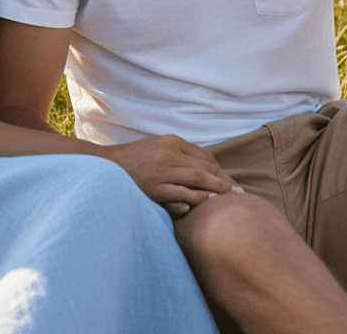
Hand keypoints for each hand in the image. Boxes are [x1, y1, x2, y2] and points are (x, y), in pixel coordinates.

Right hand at [97, 134, 243, 216]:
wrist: (106, 165)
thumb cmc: (133, 159)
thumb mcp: (157, 148)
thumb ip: (178, 155)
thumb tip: (203, 168)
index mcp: (171, 141)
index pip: (204, 156)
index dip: (221, 170)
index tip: (232, 183)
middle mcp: (168, 153)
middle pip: (204, 167)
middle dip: (224, 181)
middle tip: (240, 194)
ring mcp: (161, 170)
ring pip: (197, 179)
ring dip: (216, 190)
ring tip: (230, 200)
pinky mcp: (153, 187)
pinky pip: (180, 194)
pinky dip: (195, 199)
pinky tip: (206, 204)